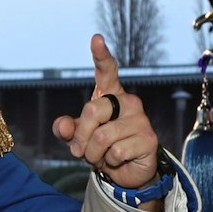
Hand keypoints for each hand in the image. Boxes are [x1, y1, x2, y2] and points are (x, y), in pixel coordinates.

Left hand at [52, 35, 161, 191]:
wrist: (124, 172)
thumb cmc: (100, 148)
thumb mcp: (77, 138)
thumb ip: (66, 129)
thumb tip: (62, 126)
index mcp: (110, 96)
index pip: (106, 72)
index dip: (101, 55)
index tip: (96, 39)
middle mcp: (128, 102)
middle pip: (92, 111)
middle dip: (81, 137)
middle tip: (83, 150)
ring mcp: (140, 119)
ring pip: (102, 137)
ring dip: (94, 154)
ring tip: (102, 157)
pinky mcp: (149, 139)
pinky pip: (116, 151)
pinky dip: (110, 162)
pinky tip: (119, 160)